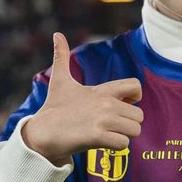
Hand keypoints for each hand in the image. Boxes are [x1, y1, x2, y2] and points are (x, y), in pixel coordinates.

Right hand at [21, 33, 143, 165]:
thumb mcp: (59, 80)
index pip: (135, 85)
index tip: (123, 104)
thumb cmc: (54, 107)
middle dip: (129, 123)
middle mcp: (106, 103)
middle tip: (112, 126)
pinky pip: (123, 144)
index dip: (135, 97)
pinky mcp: (97, 137)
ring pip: (135, 130)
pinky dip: (116, 147)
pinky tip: (103, 144)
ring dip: (124, 136)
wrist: (41, 132)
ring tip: (108, 135)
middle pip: (139, 115)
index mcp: (102, 90)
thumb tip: (57, 34)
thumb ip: (61, 57)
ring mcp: (102, 120)